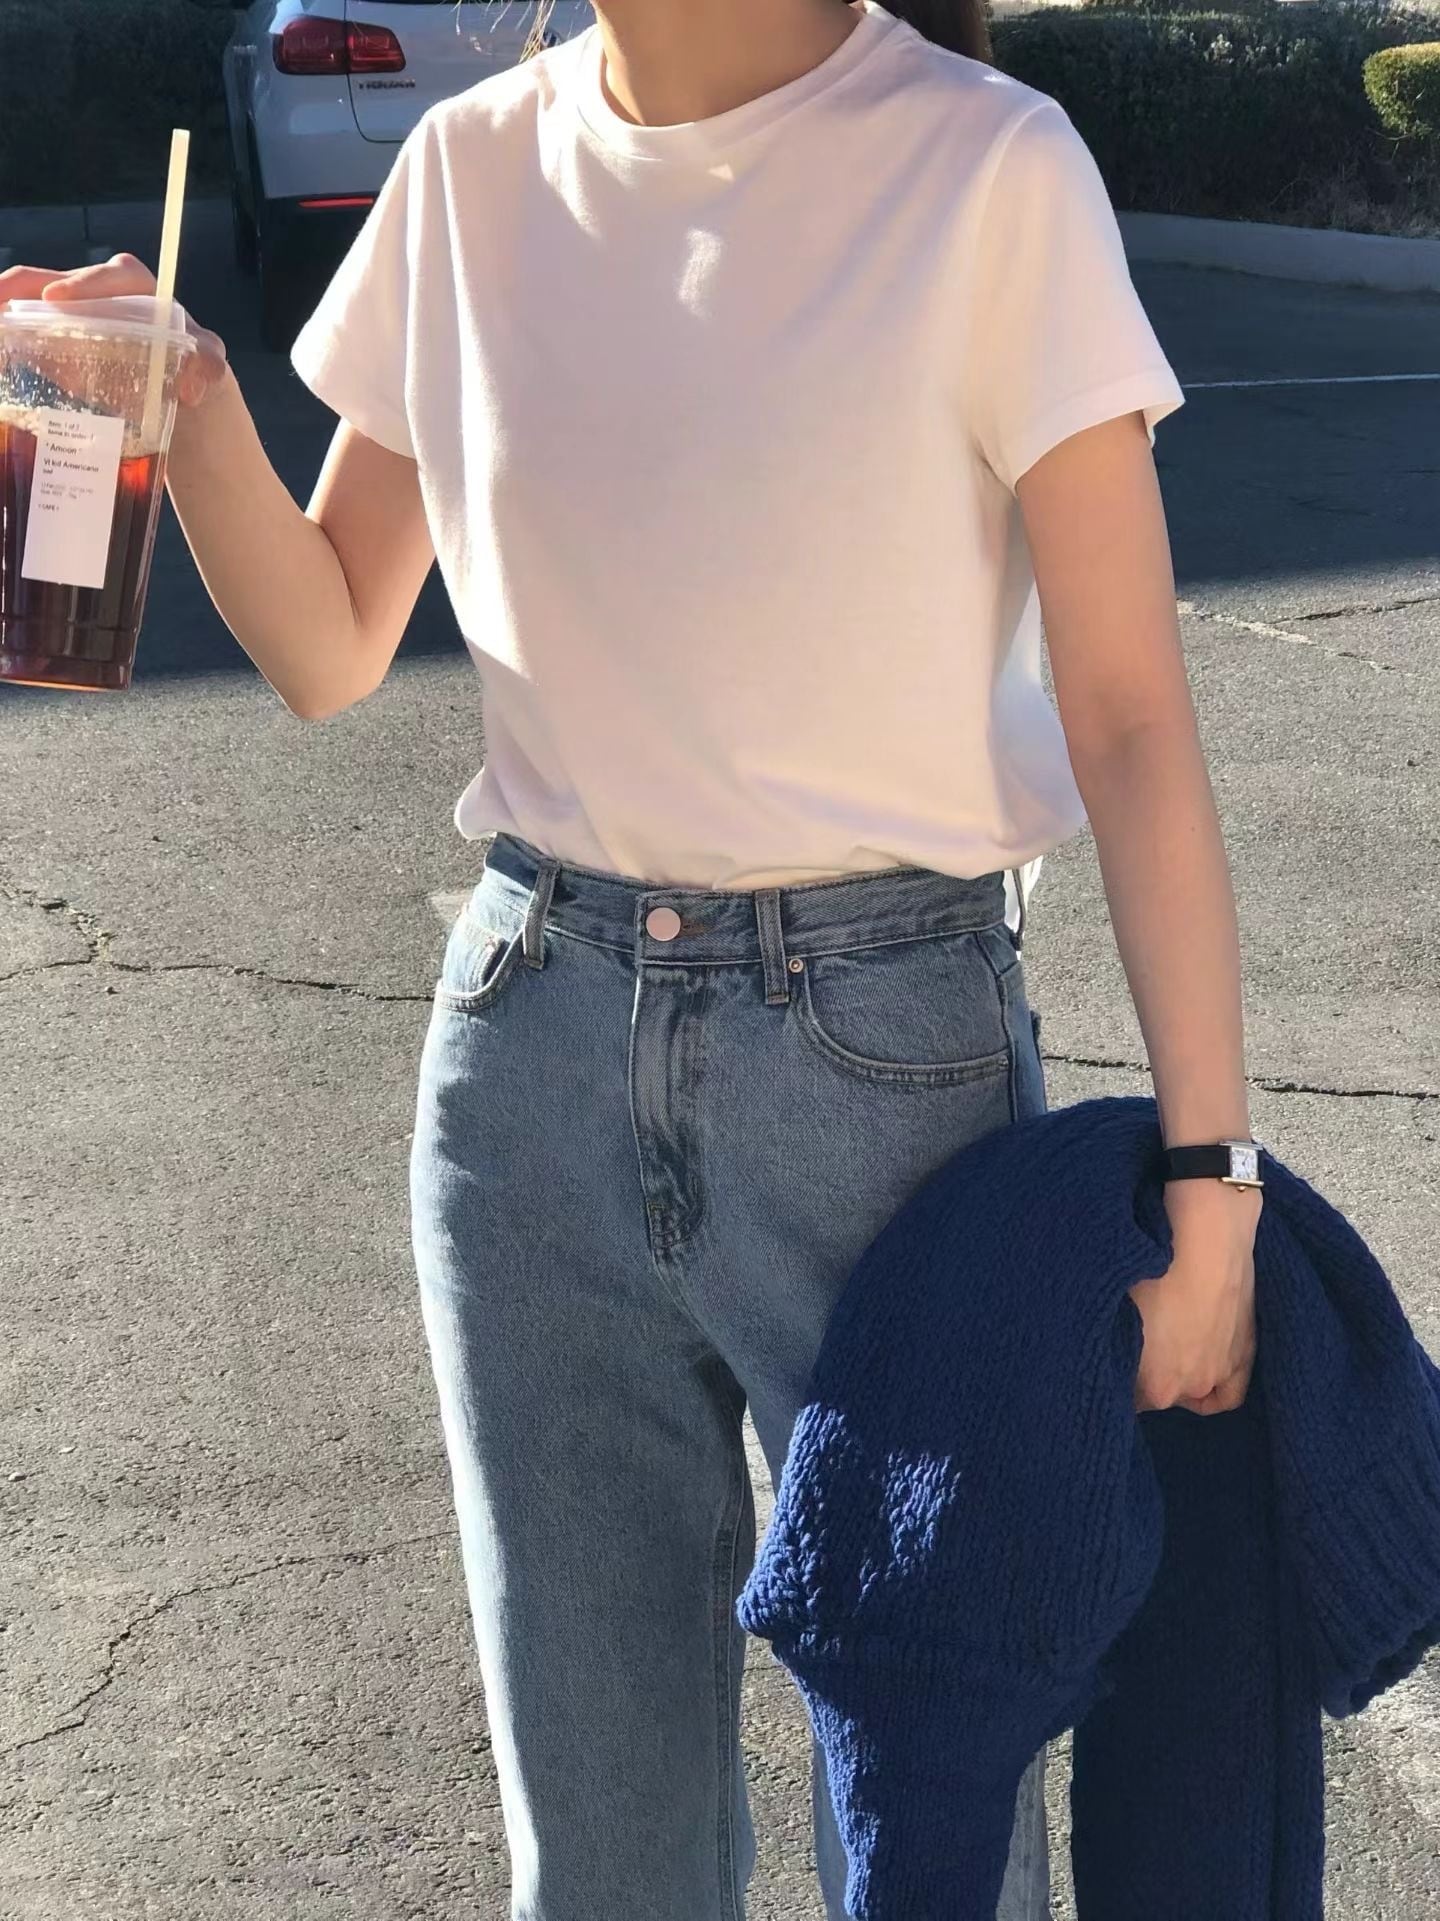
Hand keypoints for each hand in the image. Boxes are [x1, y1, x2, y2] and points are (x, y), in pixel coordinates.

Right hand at [0, 254, 228, 409]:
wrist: (168, 382)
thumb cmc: (185, 360)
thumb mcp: (204, 358)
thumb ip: (206, 362)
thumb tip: (192, 385)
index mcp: (134, 286)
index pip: (109, 277)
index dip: (82, 285)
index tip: (57, 299)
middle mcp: (95, 290)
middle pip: (50, 280)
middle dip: (20, 287)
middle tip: (1, 303)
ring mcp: (67, 310)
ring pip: (26, 297)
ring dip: (5, 303)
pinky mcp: (50, 332)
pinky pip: (20, 325)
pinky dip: (6, 330)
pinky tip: (0, 352)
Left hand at [1129, 1179, 1259, 1413]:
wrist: (1206, 1236)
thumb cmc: (1152, 1267)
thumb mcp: (1119, 1306)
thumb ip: (1114, 1343)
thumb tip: (1105, 1351)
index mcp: (1153, 1384)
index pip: (1127, 1400)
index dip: (1118, 1377)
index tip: (1112, 1360)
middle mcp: (1189, 1388)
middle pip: (1159, 1395)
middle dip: (1145, 1377)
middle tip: (1137, 1347)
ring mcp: (1221, 1373)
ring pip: (1192, 1393)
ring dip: (1179, 1380)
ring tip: (1167, 1355)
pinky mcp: (1246, 1354)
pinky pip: (1230, 1393)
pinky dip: (1216, 1390)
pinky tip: (1204, 1380)